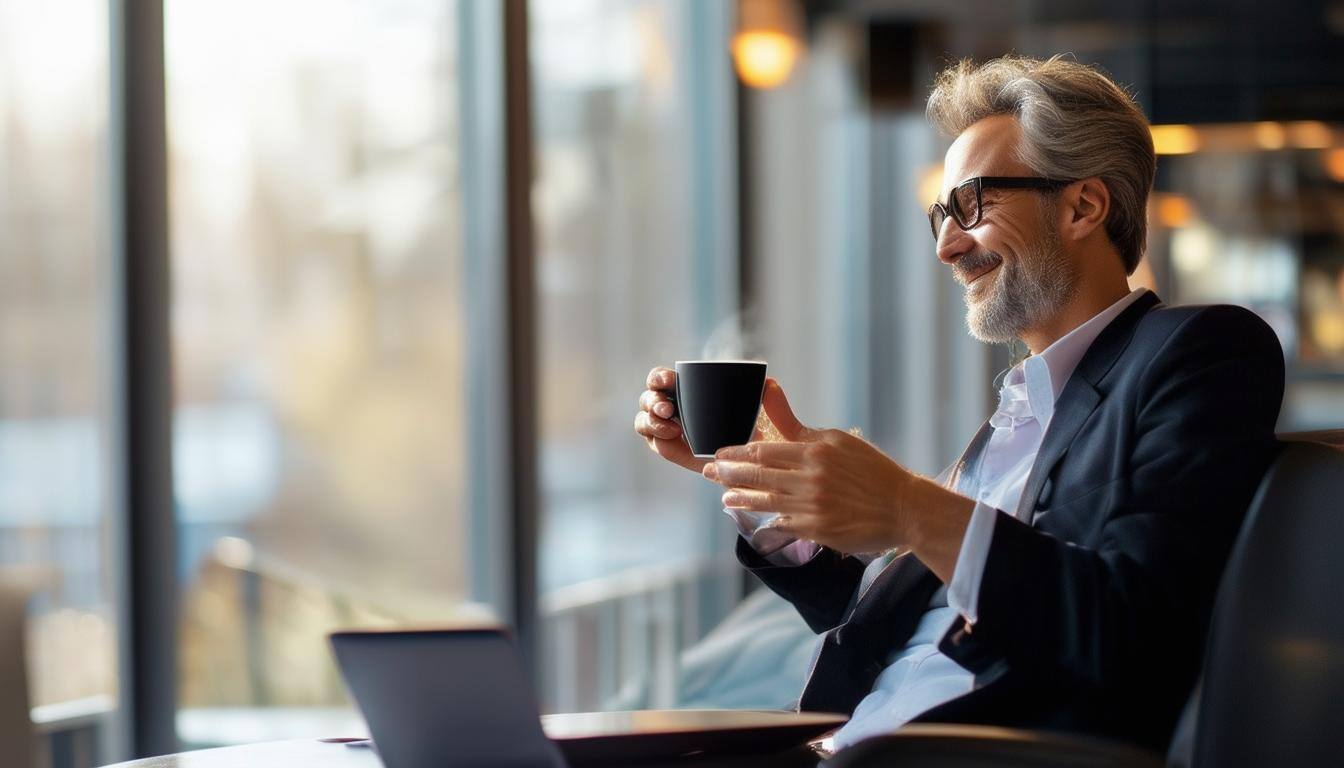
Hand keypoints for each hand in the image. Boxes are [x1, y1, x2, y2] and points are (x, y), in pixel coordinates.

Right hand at [634, 366, 768, 472]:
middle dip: (653, 399)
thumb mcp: (771, 417)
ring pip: (645, 420)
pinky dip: (657, 438)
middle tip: (667, 407)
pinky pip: (655, 443)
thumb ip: (772, 400)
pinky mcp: (672, 451)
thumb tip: (769, 383)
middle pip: (649, 398)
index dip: (661, 377)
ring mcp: (670, 431)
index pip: (665, 379)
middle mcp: (676, 408)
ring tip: (669, 424)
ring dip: (651, 419)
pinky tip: (670, 436)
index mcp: (691, 391)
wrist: (761, 468)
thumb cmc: (764, 435)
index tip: (671, 379)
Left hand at [702, 379, 917, 554]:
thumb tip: (768, 388)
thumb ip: (795, 424)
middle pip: (758, 476)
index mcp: (815, 453)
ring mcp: (812, 507)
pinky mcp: (818, 530)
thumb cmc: (870, 469)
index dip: (736, 453)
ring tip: (724, 497)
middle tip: (709, 472)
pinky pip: (783, 523)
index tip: (719, 453)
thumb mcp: (835, 440)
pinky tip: (755, 515)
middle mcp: (811, 480)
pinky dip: (768, 518)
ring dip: (740, 499)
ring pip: (765, 501)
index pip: (763, 451)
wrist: (904, 507)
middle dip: (728, 474)